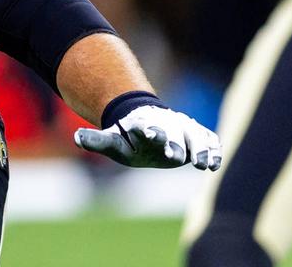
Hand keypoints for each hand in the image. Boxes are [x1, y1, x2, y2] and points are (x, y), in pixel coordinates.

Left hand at [74, 105, 221, 170]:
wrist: (149, 126)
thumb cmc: (129, 139)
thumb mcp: (112, 142)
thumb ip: (96, 141)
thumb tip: (76, 137)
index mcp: (143, 127)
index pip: (144, 128)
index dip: (146, 130)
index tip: (147, 133)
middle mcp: (166, 127)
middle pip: (172, 134)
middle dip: (174, 143)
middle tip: (175, 156)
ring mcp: (183, 130)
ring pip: (194, 137)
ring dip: (199, 149)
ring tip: (202, 165)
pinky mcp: (197, 136)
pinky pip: (208, 140)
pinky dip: (214, 150)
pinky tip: (215, 164)